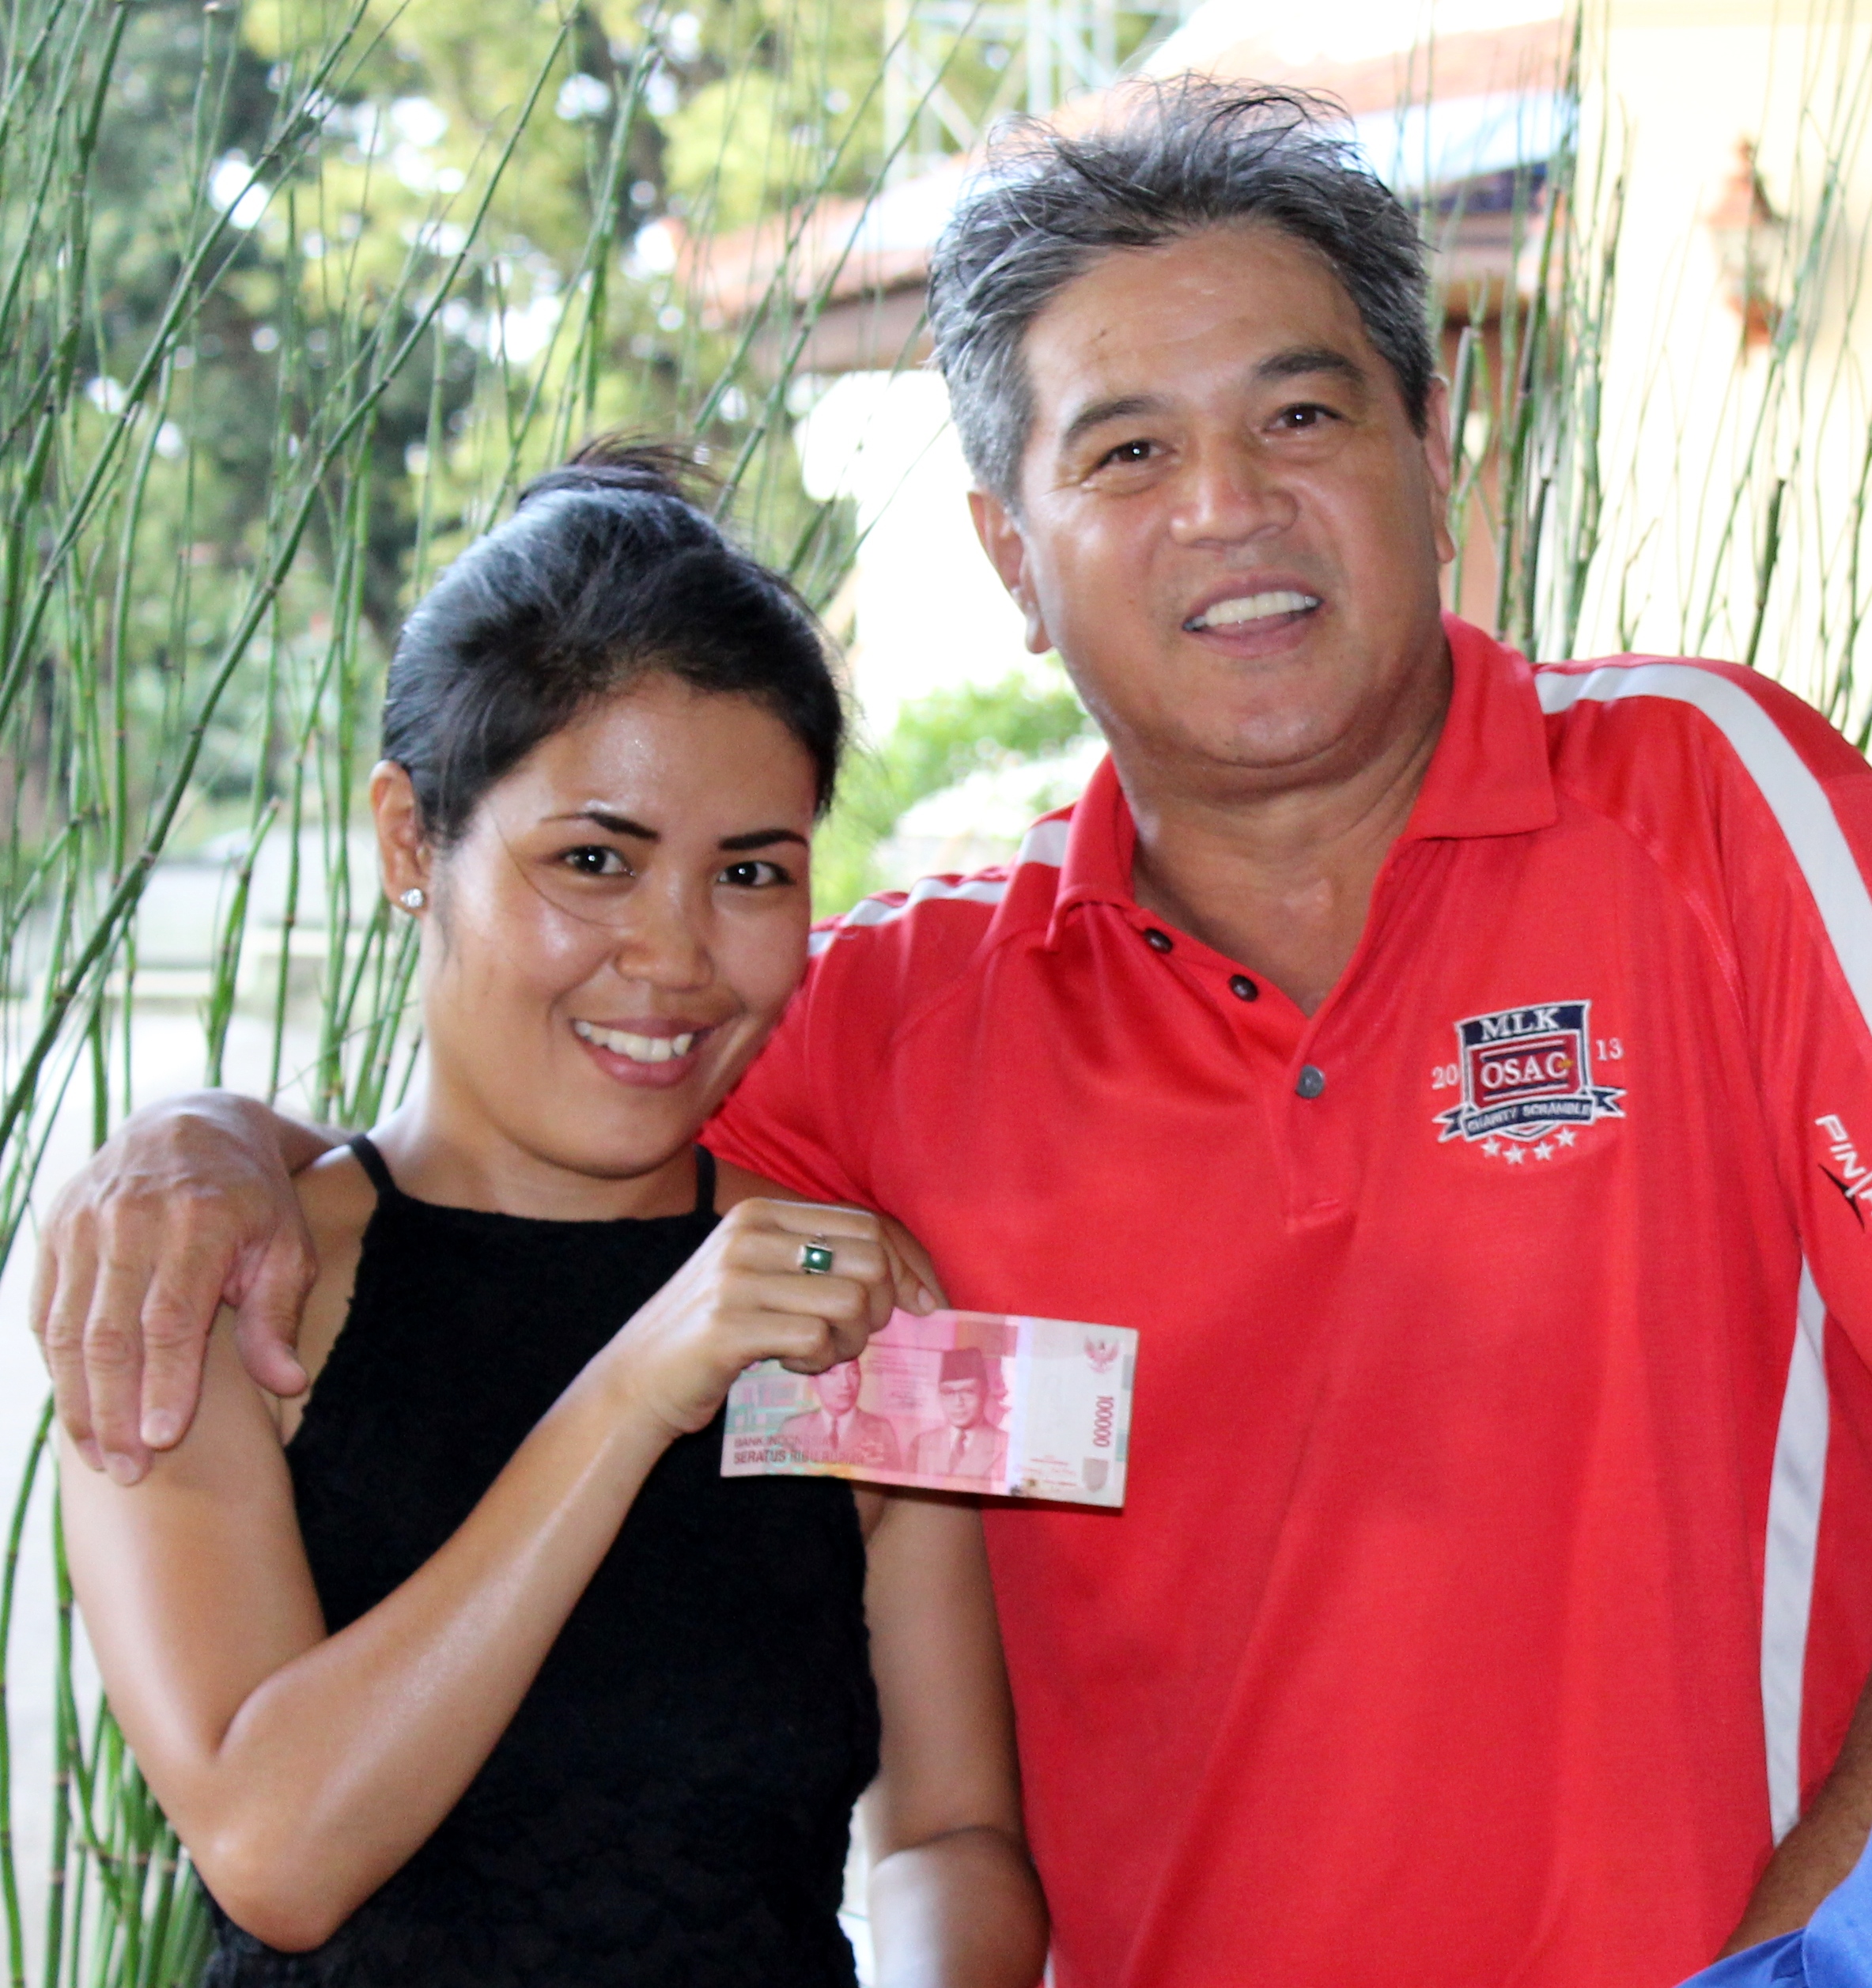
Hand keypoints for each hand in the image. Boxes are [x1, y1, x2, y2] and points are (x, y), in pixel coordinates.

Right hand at [31, 1093, 325, 1481]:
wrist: (194, 1124)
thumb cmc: (255, 1199)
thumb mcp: (288, 1245)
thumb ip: (279, 1316)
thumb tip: (286, 1383)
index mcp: (199, 1218)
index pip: (171, 1318)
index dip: (163, 1384)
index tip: (160, 1442)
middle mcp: (132, 1217)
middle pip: (109, 1334)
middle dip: (114, 1412)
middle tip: (128, 1472)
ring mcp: (83, 1221)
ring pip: (65, 1329)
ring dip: (79, 1402)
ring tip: (99, 1459)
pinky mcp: (55, 1230)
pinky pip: (45, 1310)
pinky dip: (56, 1367)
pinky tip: (78, 1412)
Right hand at [609, 1198, 922, 1438]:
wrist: (635, 1382)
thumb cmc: (715, 1333)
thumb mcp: (765, 1277)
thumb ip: (823, 1265)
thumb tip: (917, 1288)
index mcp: (763, 1212)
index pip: (868, 1223)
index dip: (910, 1266)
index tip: (927, 1306)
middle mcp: (749, 1233)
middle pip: (869, 1259)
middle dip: (882, 1307)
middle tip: (857, 1338)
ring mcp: (736, 1277)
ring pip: (850, 1302)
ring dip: (851, 1343)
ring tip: (821, 1354)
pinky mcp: (727, 1326)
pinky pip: (815, 1339)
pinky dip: (818, 1362)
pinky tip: (791, 1366)